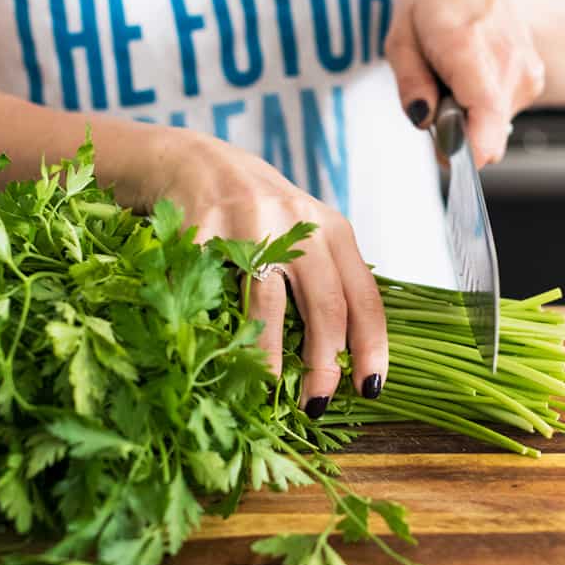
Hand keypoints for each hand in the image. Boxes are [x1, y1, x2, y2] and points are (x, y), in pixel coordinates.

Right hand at [136, 129, 386, 415]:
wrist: (192, 162)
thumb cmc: (256, 213)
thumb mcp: (303, 231)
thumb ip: (326, 277)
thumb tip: (347, 356)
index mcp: (330, 229)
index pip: (364, 296)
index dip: (372, 348)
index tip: (370, 389)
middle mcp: (297, 223)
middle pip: (326, 305)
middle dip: (324, 363)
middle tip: (317, 402)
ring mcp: (249, 224)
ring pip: (267, 304)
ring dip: (270, 356)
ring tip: (270, 388)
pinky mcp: (202, 229)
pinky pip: (210, 291)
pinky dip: (213, 328)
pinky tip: (215, 353)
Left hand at [384, 0, 545, 166]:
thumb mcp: (404, 27)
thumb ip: (410, 79)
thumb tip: (422, 118)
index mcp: (467, 44)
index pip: (484, 114)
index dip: (464, 148)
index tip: (443, 152)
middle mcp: (507, 62)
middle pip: (485, 133)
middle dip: (454, 131)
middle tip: (437, 94)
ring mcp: (527, 74)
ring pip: (491, 129)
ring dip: (466, 117)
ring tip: (456, 75)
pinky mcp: (534, 85)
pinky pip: (499, 119)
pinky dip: (481, 108)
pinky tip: (475, 76)